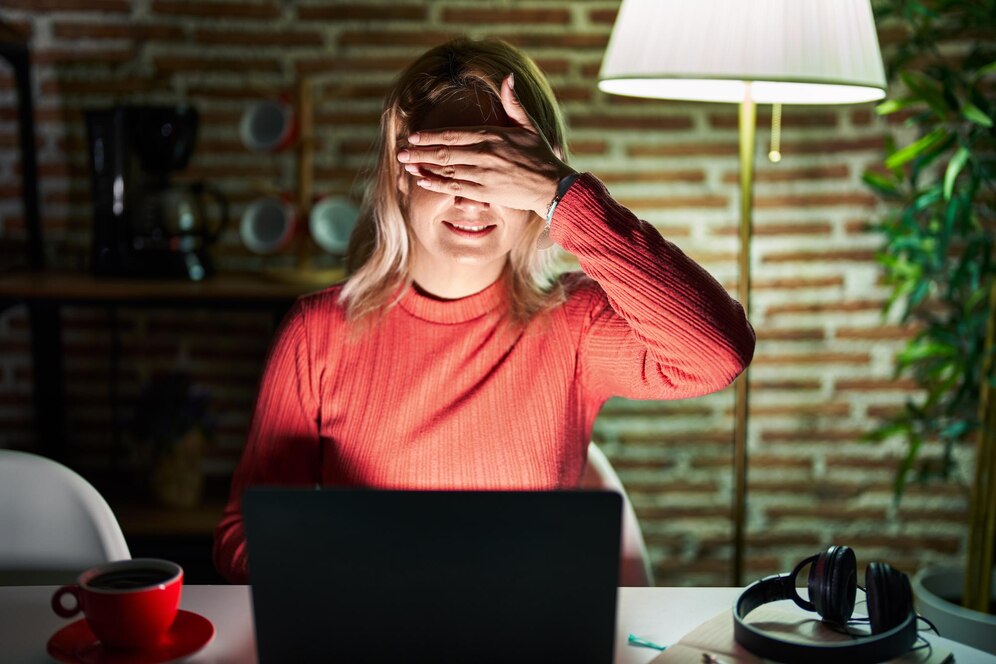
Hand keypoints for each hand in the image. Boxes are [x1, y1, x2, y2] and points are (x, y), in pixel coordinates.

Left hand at [397, 73, 575, 217]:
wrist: (552, 186)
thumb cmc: (540, 156)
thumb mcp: (529, 125)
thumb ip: (513, 102)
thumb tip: (508, 76)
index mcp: (492, 136)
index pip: (453, 135)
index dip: (430, 136)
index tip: (413, 136)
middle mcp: (483, 154)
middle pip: (444, 153)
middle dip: (419, 152)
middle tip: (400, 152)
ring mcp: (482, 175)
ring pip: (446, 170)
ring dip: (424, 168)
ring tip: (406, 166)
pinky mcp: (484, 192)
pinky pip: (454, 188)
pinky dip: (437, 184)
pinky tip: (423, 182)